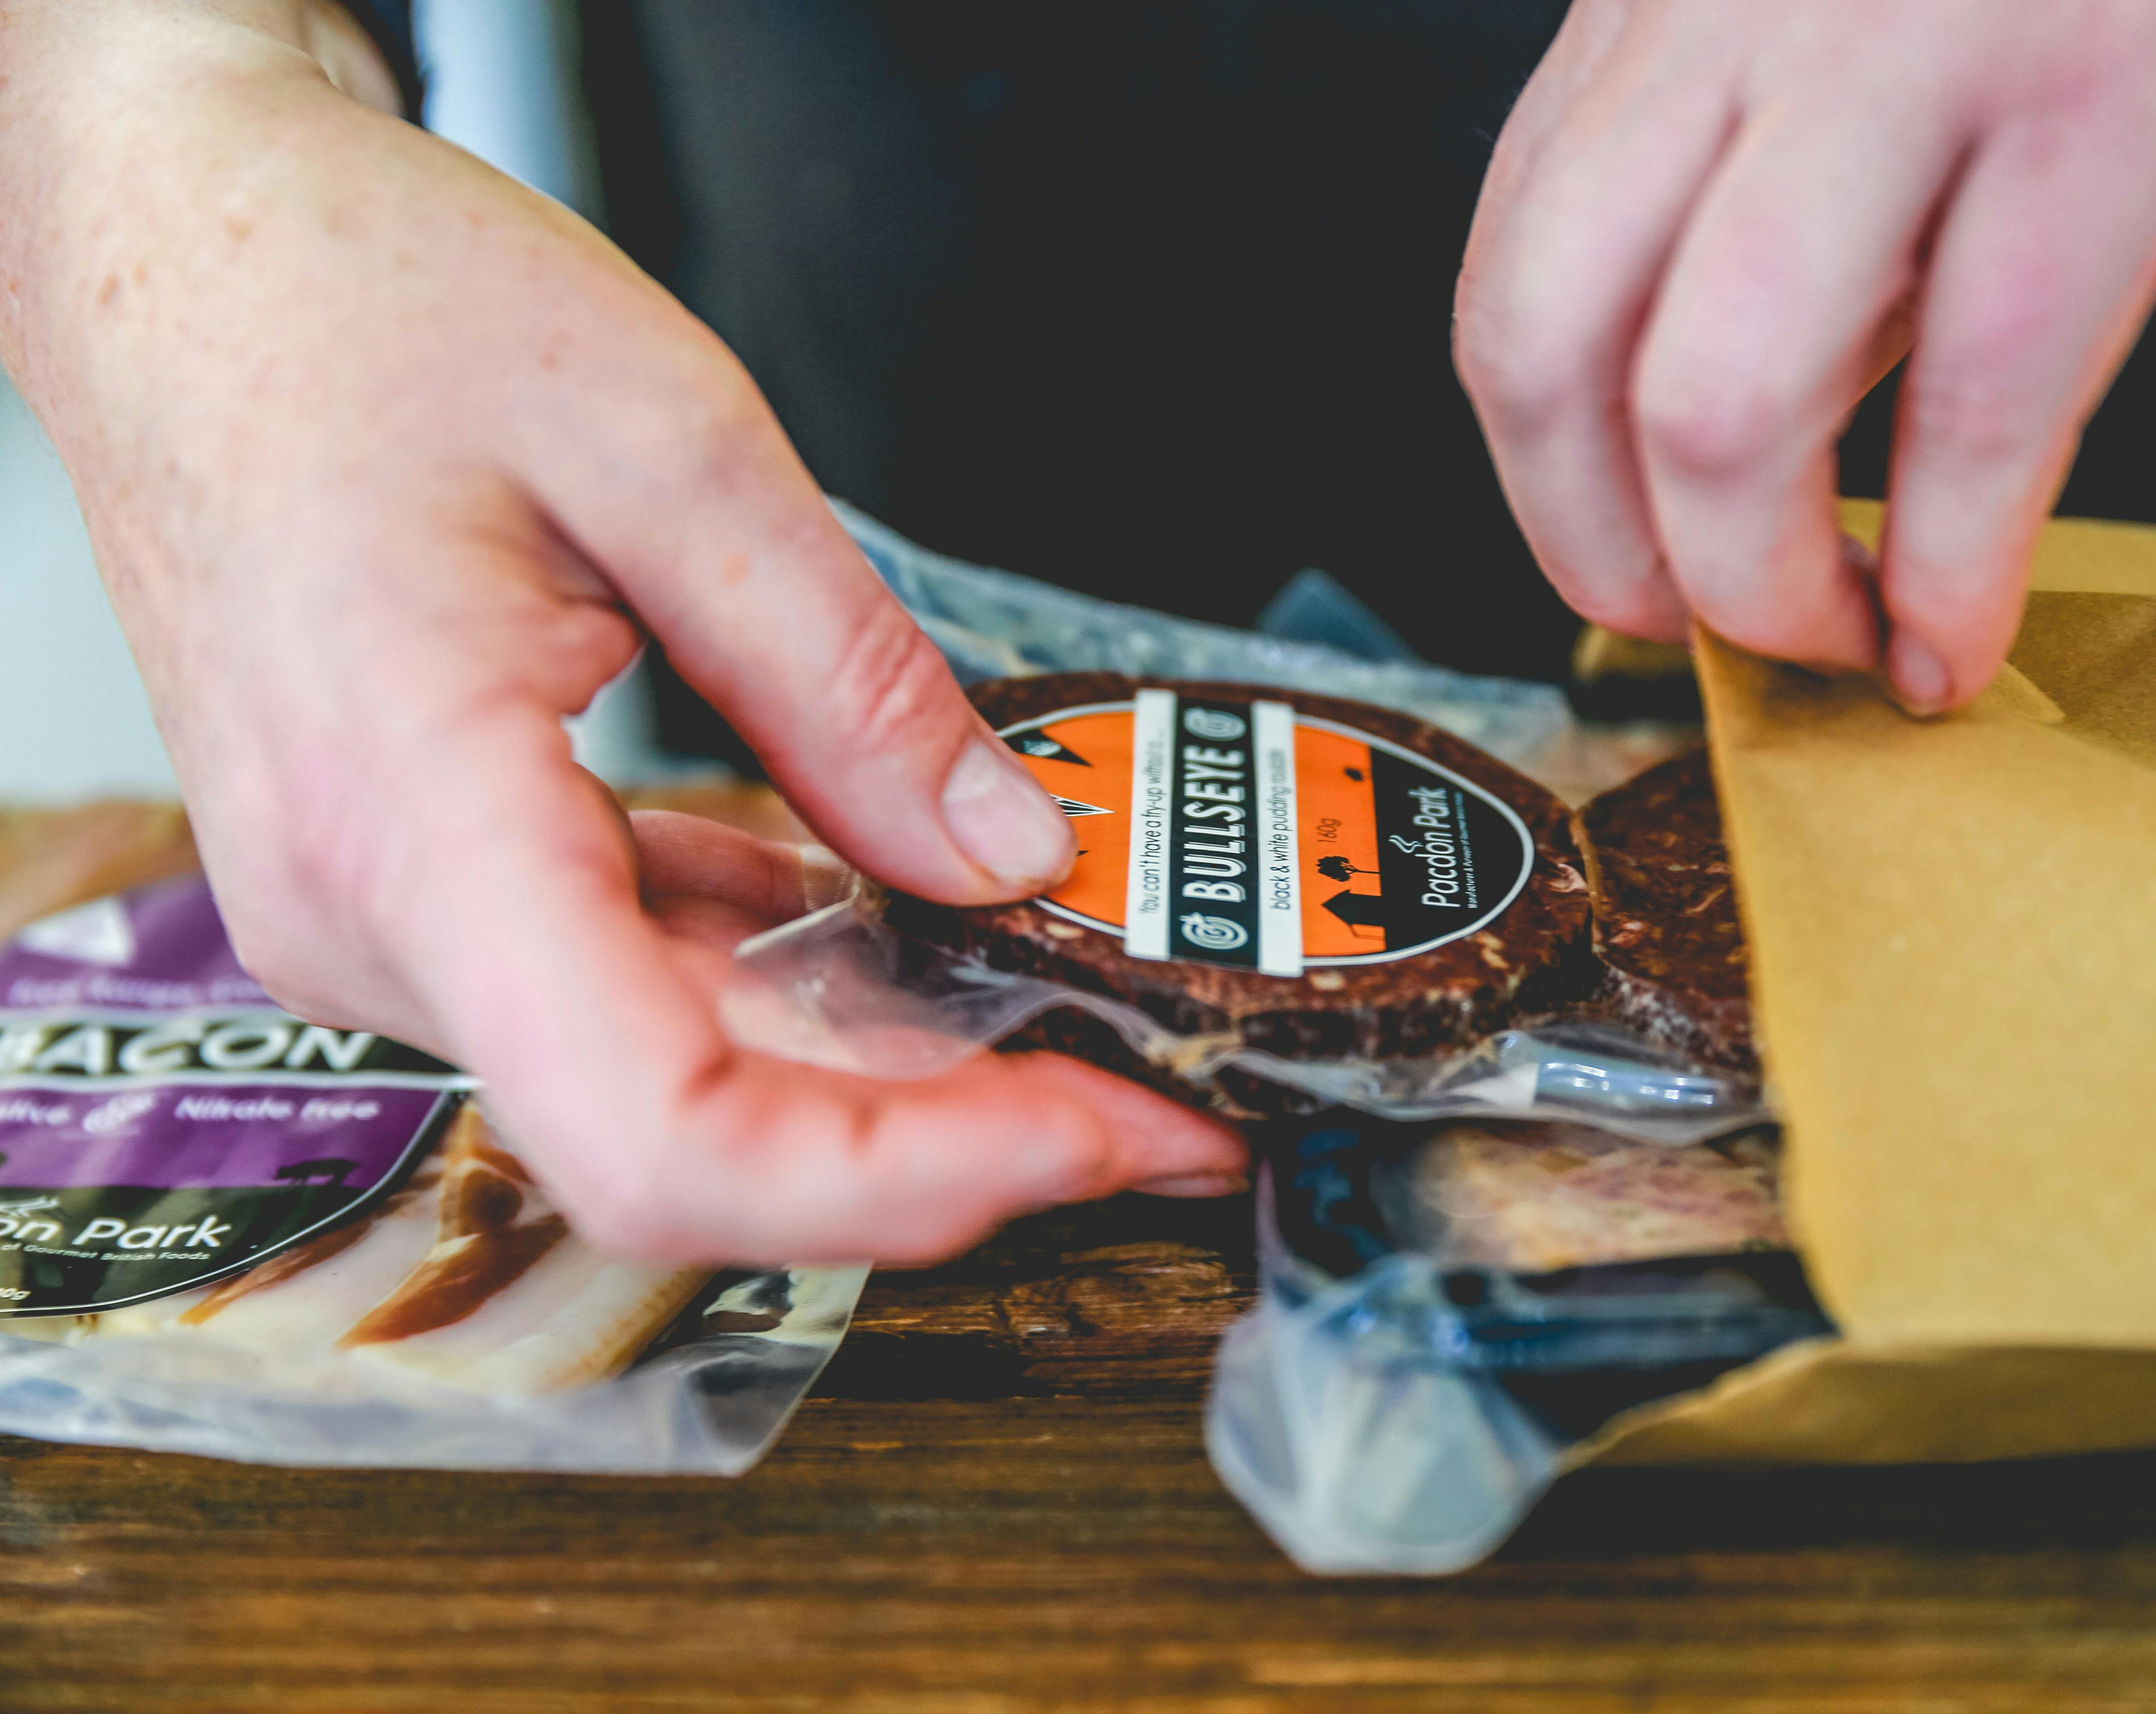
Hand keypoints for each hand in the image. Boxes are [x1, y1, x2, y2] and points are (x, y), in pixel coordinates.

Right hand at [0, 0, 1242, 1264]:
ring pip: (675, 1077)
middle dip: (944, 1145)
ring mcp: (391, 918)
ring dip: (884, 1077)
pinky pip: (631, 986)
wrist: (182, 257)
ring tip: (1077, 1038)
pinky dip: (790, 985)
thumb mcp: (669, 445)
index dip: (899, 1179)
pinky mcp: (429, 885)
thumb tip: (1010, 850)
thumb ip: (849, 680)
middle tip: (1155, 1108)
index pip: (662, 1131)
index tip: (1092, 1130)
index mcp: (413, 817)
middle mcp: (378, 918)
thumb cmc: (355, 304)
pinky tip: (914, 942)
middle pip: (693, 1136)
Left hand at [1455, 0, 2155, 711]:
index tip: (1637, 575)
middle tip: (1713, 629)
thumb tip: (1724, 468)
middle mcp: (1744, 2)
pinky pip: (1975, 388)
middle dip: (1610, 557)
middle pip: (1547, 349)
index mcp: (1674, 7)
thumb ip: (1772, 218)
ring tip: (1849, 641)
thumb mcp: (1863, 56)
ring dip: (1766, 585)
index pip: (1514, 288)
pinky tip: (1962, 629)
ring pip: (1716, 394)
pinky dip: (1954, 565)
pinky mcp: (2113, 83)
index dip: (1551, 488)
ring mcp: (1913, 36)